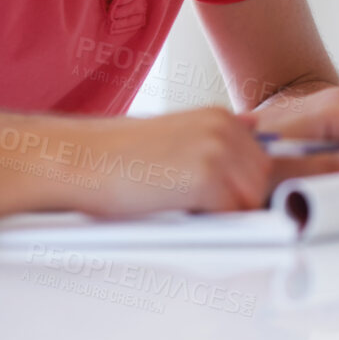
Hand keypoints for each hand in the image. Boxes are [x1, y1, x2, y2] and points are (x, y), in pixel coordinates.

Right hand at [70, 107, 285, 215]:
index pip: (261, 160)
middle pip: (262, 181)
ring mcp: (217, 152)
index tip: (215, 194)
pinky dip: (209, 222)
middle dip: (237, 199)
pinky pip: (231, 214)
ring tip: (183, 204)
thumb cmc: (116, 154)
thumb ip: (217, 133)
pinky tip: (176, 210)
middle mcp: (224, 129)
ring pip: (251, 199)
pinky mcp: (205, 179)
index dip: (240, 184)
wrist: (77, 159)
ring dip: (224, 211)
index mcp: (220, 117)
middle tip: (193, 203)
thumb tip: (255, 126)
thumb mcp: (176, 132)